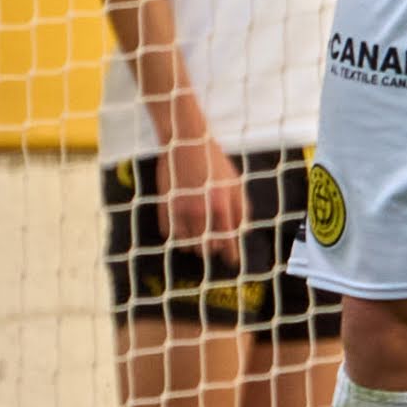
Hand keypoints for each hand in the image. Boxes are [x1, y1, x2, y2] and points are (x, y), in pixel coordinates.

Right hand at [160, 122, 243, 260]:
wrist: (186, 144)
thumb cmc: (215, 163)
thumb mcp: (236, 183)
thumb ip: (241, 209)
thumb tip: (242, 232)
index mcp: (221, 205)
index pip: (226, 239)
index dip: (230, 254)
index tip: (232, 262)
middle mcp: (200, 211)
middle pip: (205, 246)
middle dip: (211, 249)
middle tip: (213, 246)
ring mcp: (180, 209)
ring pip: (186, 243)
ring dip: (194, 245)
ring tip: (198, 240)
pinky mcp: (164, 206)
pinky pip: (170, 233)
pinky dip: (177, 236)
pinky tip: (183, 231)